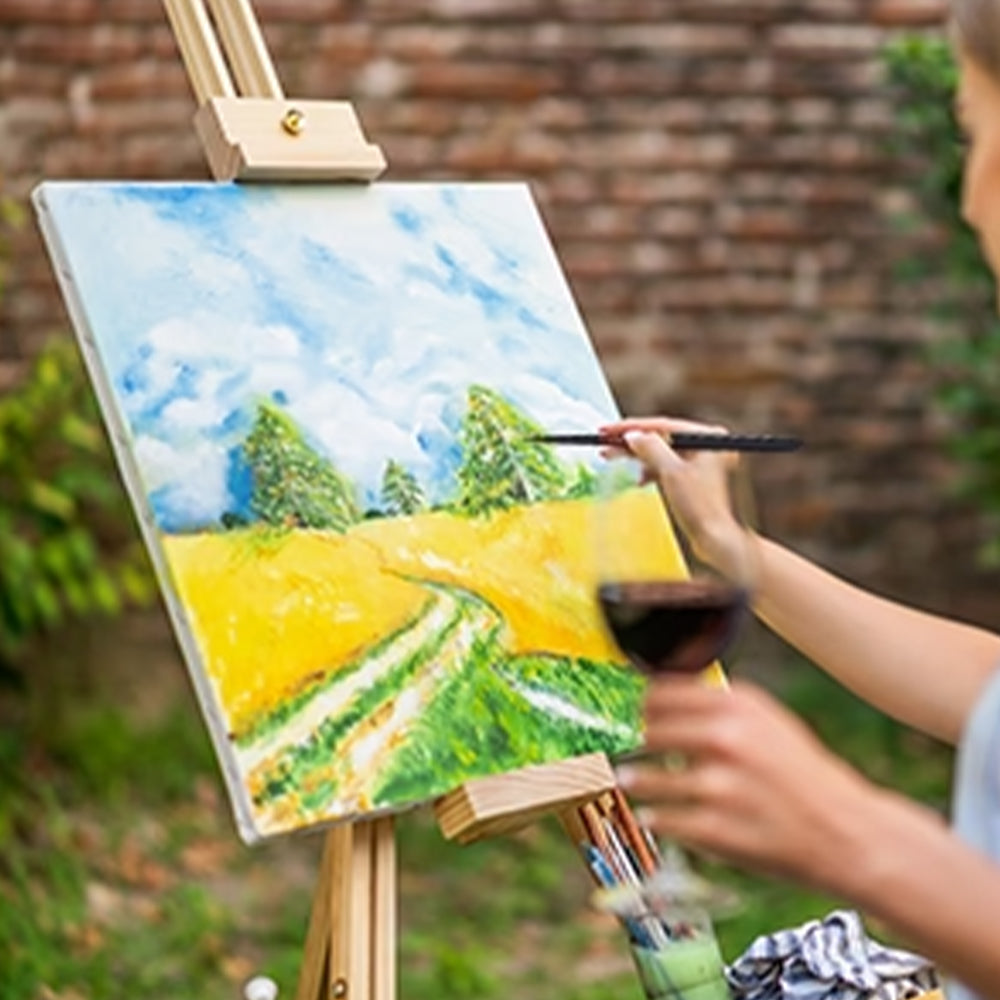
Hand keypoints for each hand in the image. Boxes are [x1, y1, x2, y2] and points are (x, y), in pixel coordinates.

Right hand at [598, 416, 750, 579]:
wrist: (714, 538)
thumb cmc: (701, 507)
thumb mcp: (671, 471)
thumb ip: (650, 448)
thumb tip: (632, 435)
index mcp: (708, 436)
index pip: (663, 424)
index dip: (632, 427)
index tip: (609, 430)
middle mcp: (708, 444)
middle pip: (661, 437)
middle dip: (631, 442)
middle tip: (605, 441)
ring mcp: (702, 461)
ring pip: (661, 452)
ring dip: (637, 456)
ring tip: (611, 456)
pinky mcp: (695, 478)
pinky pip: (666, 466)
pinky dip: (650, 470)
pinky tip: (638, 478)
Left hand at [616, 676, 894, 891]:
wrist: (847, 832)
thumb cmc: (804, 775)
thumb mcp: (770, 721)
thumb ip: (721, 705)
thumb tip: (666, 692)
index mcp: (738, 704)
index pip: (661, 690)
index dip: (643, 702)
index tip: (634, 710)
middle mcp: (725, 738)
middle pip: (649, 729)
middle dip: (636, 740)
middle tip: (629, 746)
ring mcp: (718, 785)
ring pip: (645, 777)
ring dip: (634, 779)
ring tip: (628, 779)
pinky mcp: (714, 829)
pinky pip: (661, 818)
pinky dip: (654, 816)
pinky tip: (652, 814)